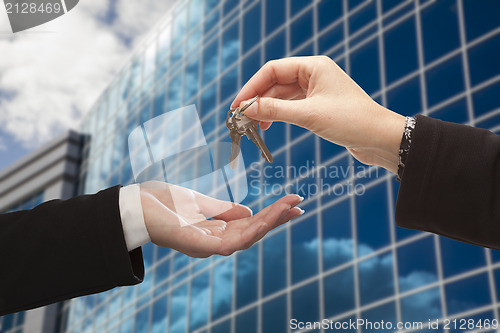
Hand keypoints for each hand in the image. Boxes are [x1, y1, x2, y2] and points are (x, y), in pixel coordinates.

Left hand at [139, 181, 303, 257]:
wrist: (132, 204)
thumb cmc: (161, 203)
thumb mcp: (197, 202)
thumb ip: (222, 209)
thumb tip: (247, 212)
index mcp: (214, 231)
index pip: (250, 225)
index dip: (271, 215)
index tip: (292, 202)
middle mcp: (212, 242)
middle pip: (252, 233)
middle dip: (276, 219)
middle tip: (298, 205)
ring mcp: (205, 245)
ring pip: (245, 239)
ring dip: (268, 224)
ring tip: (288, 209)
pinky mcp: (195, 245)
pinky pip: (227, 245)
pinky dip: (248, 234)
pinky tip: (262, 222)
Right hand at [232, 56, 405, 173]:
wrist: (380, 139)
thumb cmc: (352, 121)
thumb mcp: (309, 115)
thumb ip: (276, 111)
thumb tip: (247, 109)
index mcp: (313, 66)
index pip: (273, 70)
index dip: (252, 87)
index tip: (238, 105)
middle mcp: (313, 75)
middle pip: (275, 83)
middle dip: (257, 100)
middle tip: (241, 118)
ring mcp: (316, 91)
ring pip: (282, 97)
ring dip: (266, 110)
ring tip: (252, 126)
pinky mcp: (318, 106)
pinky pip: (291, 107)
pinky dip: (278, 116)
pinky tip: (268, 126)